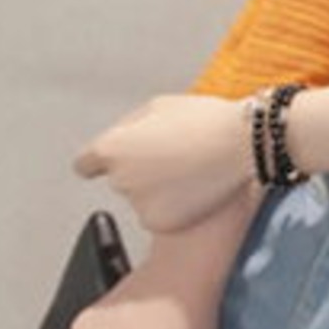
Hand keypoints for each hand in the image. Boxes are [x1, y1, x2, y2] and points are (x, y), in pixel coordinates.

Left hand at [73, 95, 249, 232]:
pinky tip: (195, 188)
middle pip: (120, 179)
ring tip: (191, 169)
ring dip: (158, 189)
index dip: (100, 162)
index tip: (116, 162)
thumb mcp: (160, 105)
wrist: (243, 144)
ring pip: (142, 198)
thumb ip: (131, 125)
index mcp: (112, 148)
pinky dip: (174, 207)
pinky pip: (160, 215)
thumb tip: (123, 138)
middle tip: (174, 156)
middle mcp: (119, 179)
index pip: (85, 164)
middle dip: (141, 171)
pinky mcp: (160, 222)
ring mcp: (139, 204)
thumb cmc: (205, 120)